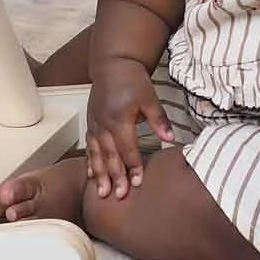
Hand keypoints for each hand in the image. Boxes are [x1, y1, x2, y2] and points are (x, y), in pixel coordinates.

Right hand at [85, 57, 173, 198]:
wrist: (113, 63)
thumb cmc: (132, 80)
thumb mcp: (150, 97)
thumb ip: (159, 119)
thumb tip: (171, 139)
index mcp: (120, 118)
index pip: (127, 148)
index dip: (133, 166)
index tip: (138, 183)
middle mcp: (104, 124)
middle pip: (110, 155)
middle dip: (115, 177)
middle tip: (119, 196)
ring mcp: (95, 124)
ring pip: (96, 153)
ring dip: (99, 174)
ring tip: (101, 192)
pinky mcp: (91, 122)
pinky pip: (89, 145)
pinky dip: (90, 161)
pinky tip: (91, 175)